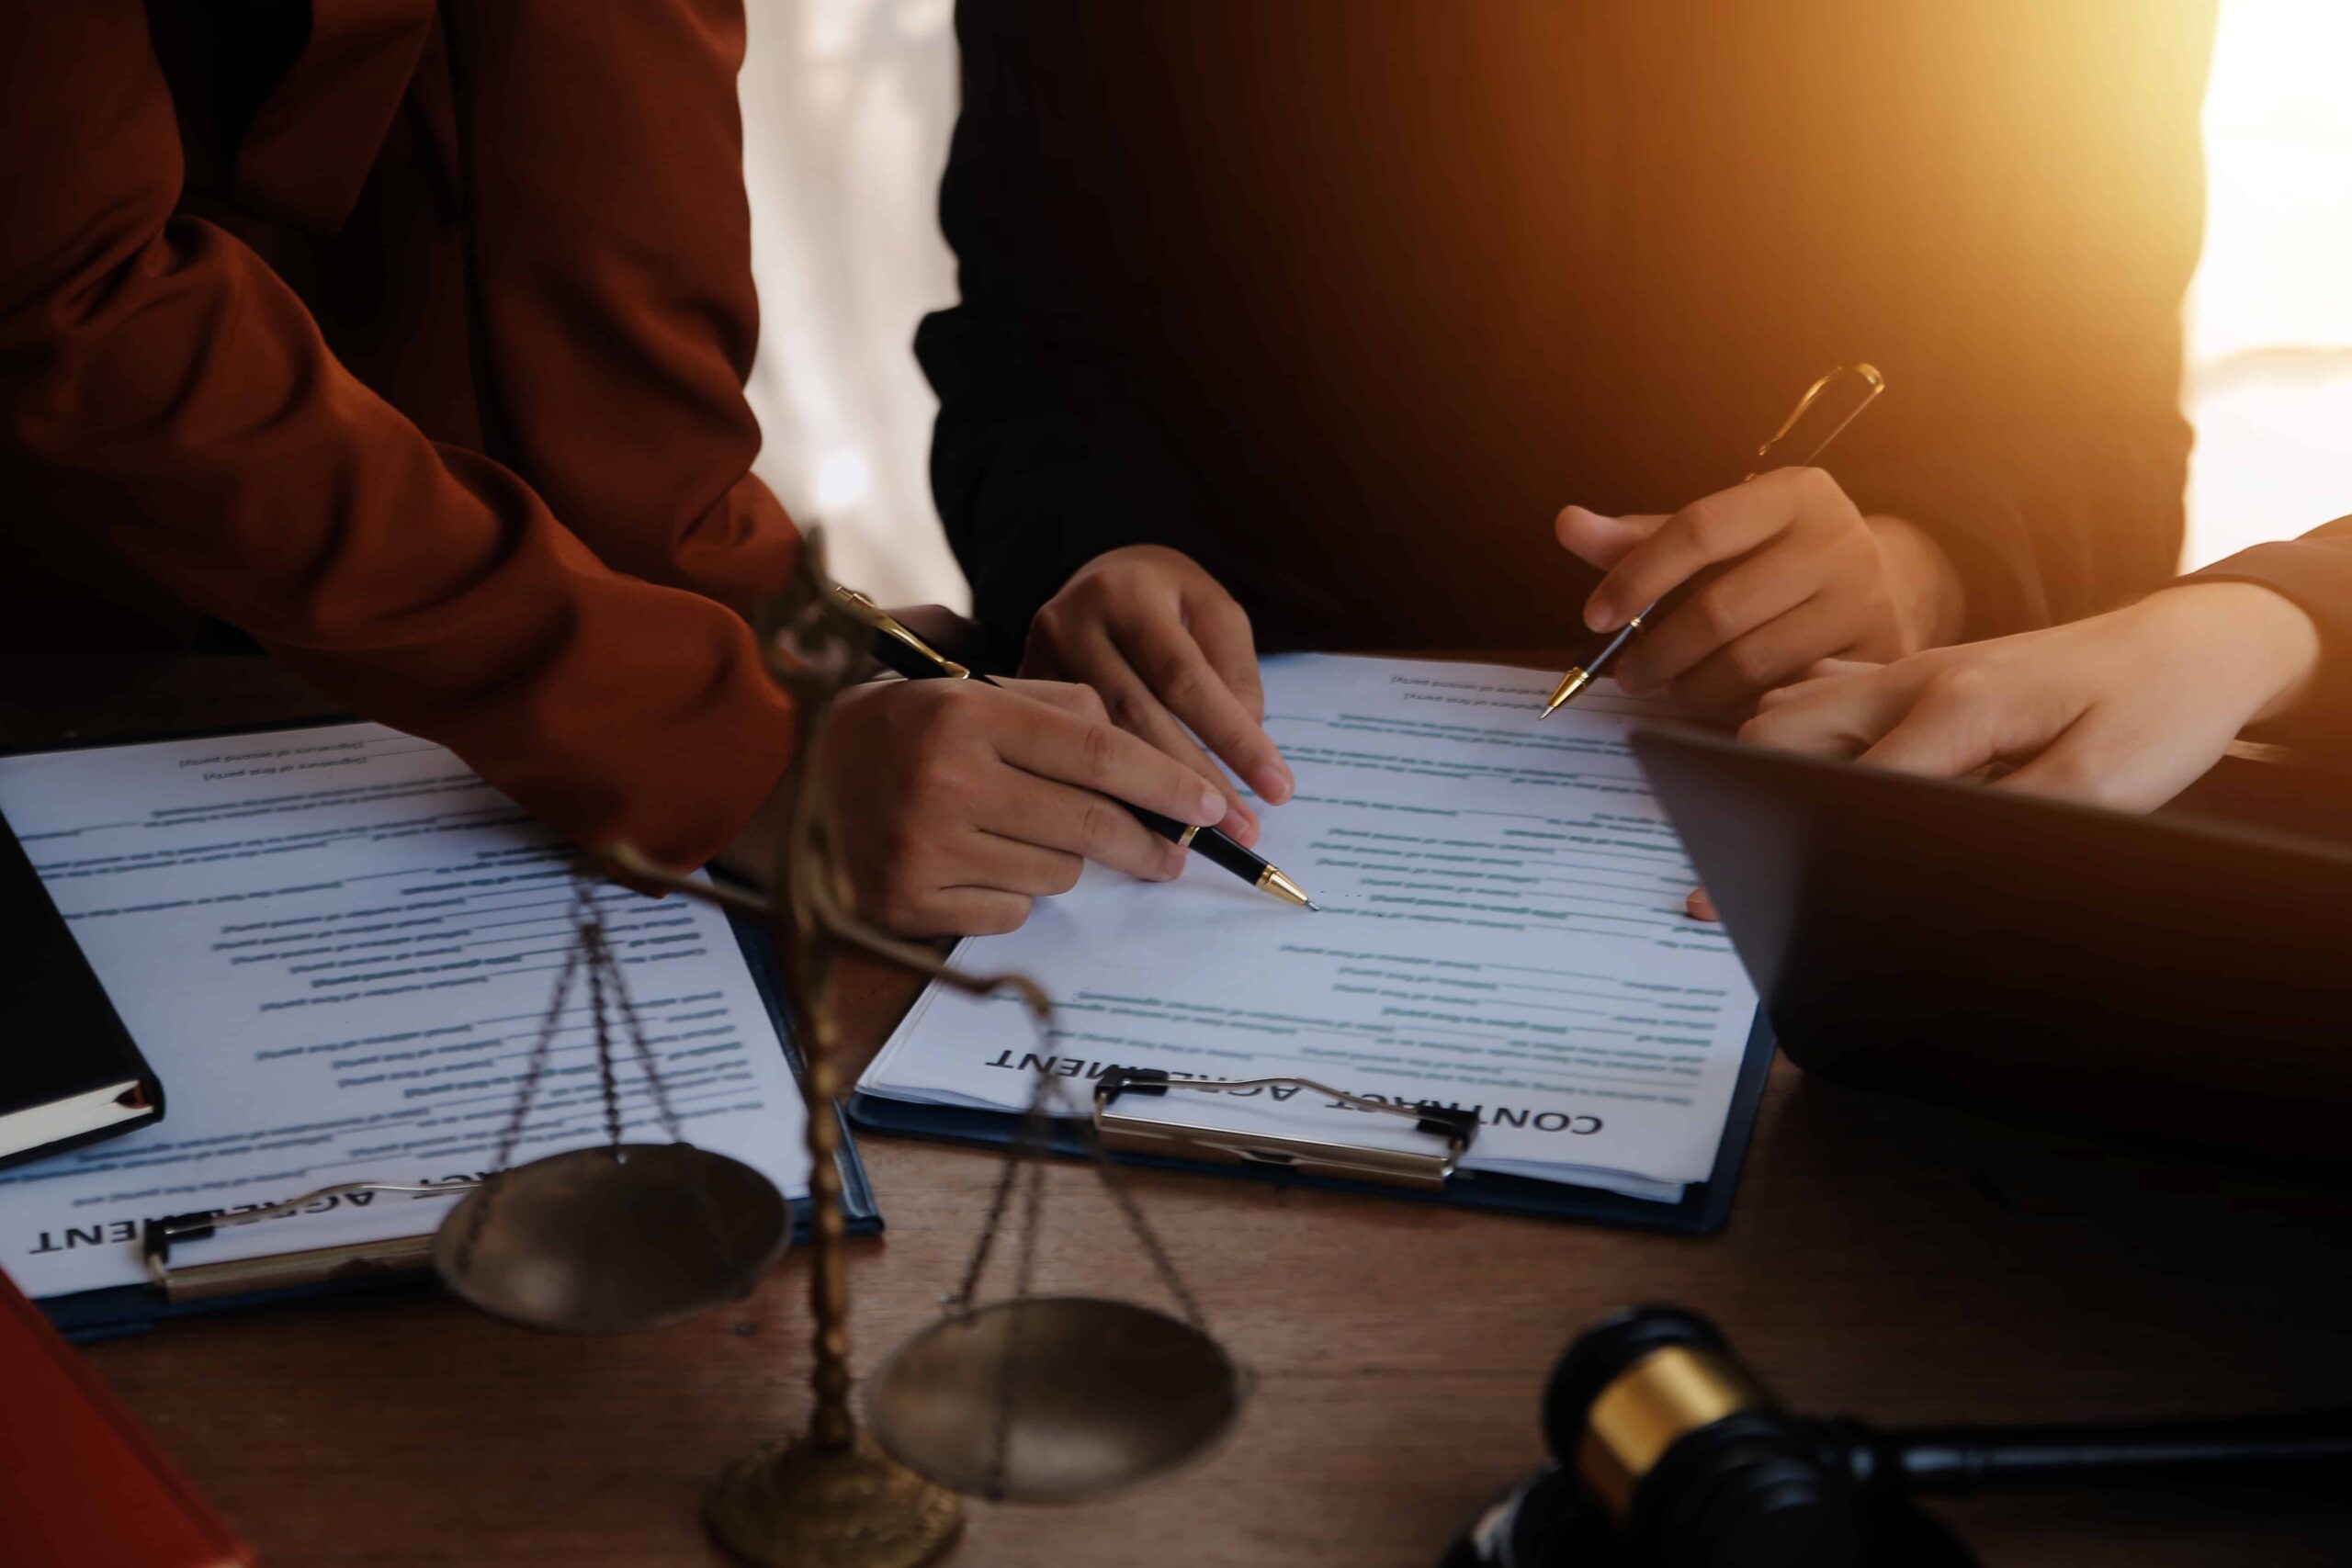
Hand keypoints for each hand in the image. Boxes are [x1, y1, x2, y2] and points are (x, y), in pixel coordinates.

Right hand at [721, 676, 1228, 936]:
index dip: (1167, 781)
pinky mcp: (908, 903)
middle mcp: (947, 780)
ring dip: (1060, 860)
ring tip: (1017, 832)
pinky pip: (1008, 910)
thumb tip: (1128, 740)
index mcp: (965, 712)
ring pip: (1055, 873)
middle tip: (1177, 854)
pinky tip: (972, 863)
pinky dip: (1009, 893)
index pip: (1098, 749)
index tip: (1211, 805)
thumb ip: (1047, 702)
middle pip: (1089, 824)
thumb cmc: (889, 729)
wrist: (773, 779)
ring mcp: (925, 848)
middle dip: (1148, 843)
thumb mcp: (959, 687)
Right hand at [1023, 545, 1290, 843]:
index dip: (1232, 738)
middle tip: (1242, 833)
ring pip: (1093, 749)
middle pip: (1136, 719)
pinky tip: (1138, 834)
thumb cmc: (1168, 602)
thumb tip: (1241, 752)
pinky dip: (1104, 799)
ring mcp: (1032, 664)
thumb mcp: (1214, 614)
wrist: (1097, 580)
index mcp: (1126, 594)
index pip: (1184, 677)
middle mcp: (1071, 625)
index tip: (1278, 789)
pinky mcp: (1009, 698)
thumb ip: (1235, 675)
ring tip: (1198, 843)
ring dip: (1151, 805)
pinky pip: (1060, 759)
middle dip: (1195, 785)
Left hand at [1555, 467, 1966, 711]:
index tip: (1595, 616)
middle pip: (1720, 609)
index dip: (1638, 577)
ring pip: (1750, 663)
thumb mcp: (1719, 535)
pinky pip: (1784, 697)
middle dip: (1658, 651)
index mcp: (1793, 493)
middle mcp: (1837, 537)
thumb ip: (1641, 537)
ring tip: (1670, 687)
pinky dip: (1737, 707)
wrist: (1884, 581)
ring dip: (1691, 687)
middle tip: (1628, 674)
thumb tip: (1568, 525)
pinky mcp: (1878, 654)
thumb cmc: (1775, 556)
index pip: (1697, 529)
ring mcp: (1864, 598)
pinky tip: (1719, 700)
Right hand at [1739, 583, 2322, 811]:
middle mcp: (1915, 679)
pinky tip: (1831, 774)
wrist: (2192, 645)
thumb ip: (2009, 818)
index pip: (1845, 785)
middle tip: (1757, 854)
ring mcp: (1910, 672)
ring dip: (1774, 760)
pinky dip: (1806, 733)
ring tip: (1792, 820)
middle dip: (1752, 793)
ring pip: (1792, 709)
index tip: (1766, 892)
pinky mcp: (1920, 676)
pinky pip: (1828, 694)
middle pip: (1778, 731)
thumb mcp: (2106, 783)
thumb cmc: (2158, 709)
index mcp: (1956, 704)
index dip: (1803, 847)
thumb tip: (1924, 862)